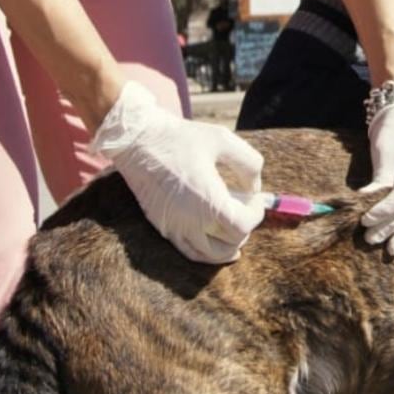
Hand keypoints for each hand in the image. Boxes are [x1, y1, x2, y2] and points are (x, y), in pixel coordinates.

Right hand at [91, 81, 265, 263]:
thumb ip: (249, 163)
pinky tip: (217, 241)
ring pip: (210, 255)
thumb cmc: (181, 137)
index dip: (255, 213)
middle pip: (230, 243)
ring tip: (235, 225)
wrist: (137, 140)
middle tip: (245, 205)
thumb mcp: (223, 139)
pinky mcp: (163, 228)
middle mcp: (190, 222)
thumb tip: (255, 187)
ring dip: (228, 245)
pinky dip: (207, 252)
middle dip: (244, 225)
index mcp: (207, 201)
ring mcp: (174, 228)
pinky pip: (189, 252)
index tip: (255, 197)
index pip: (242, 226)